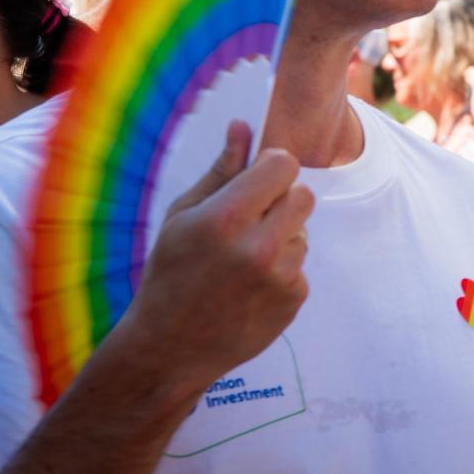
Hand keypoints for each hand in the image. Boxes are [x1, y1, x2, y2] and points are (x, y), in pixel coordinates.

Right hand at [110, 121, 313, 392]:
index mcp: (225, 219)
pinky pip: (300, 265)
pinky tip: (250, 285)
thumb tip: (243, 125)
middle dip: (282, 200)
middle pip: (303, 195)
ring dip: (281, 237)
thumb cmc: (170, 273)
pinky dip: (282, 269)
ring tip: (243, 259)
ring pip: (303, 231)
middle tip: (253, 218)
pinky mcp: (294, 300)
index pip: (283, 165)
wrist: (170, 348)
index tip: (258, 178)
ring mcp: (280, 277)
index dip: (272, 168)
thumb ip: (221, 170)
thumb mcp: (183, 216)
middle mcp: (257, 247)